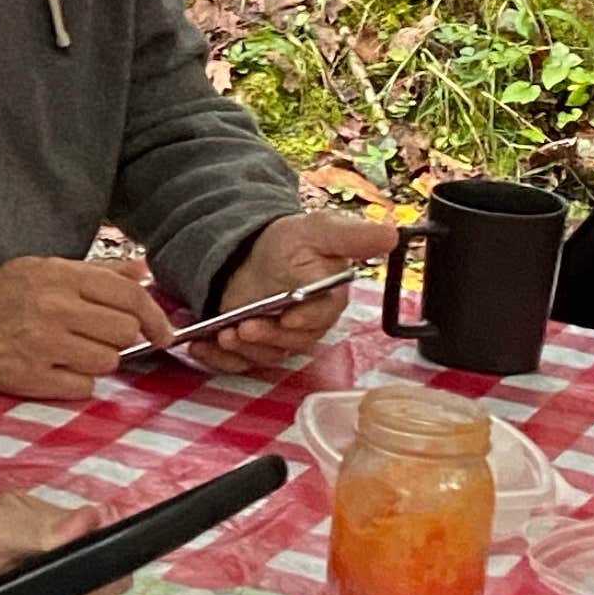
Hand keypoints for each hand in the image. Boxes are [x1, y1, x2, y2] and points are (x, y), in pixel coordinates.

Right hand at [0, 253, 172, 398]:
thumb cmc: (6, 295)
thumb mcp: (48, 268)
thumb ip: (98, 272)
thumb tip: (143, 272)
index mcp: (62, 277)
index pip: (130, 296)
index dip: (156, 317)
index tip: (163, 332)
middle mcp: (55, 309)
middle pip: (124, 331)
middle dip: (120, 337)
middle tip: (99, 336)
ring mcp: (44, 345)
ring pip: (108, 361)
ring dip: (99, 360)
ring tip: (73, 350)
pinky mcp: (32, 377)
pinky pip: (83, 386)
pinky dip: (78, 381)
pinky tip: (58, 368)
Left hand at [182, 213, 393, 377]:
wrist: (250, 250)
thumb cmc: (290, 243)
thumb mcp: (319, 231)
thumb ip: (353, 236)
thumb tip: (393, 233)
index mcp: (326, 302)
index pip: (319, 318)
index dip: (304, 320)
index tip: (288, 315)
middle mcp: (304, 326)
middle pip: (290, 343)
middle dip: (267, 337)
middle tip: (244, 327)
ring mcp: (276, 339)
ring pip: (264, 356)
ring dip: (242, 350)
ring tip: (222, 335)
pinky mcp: (250, 346)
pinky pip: (238, 363)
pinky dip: (217, 359)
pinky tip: (199, 348)